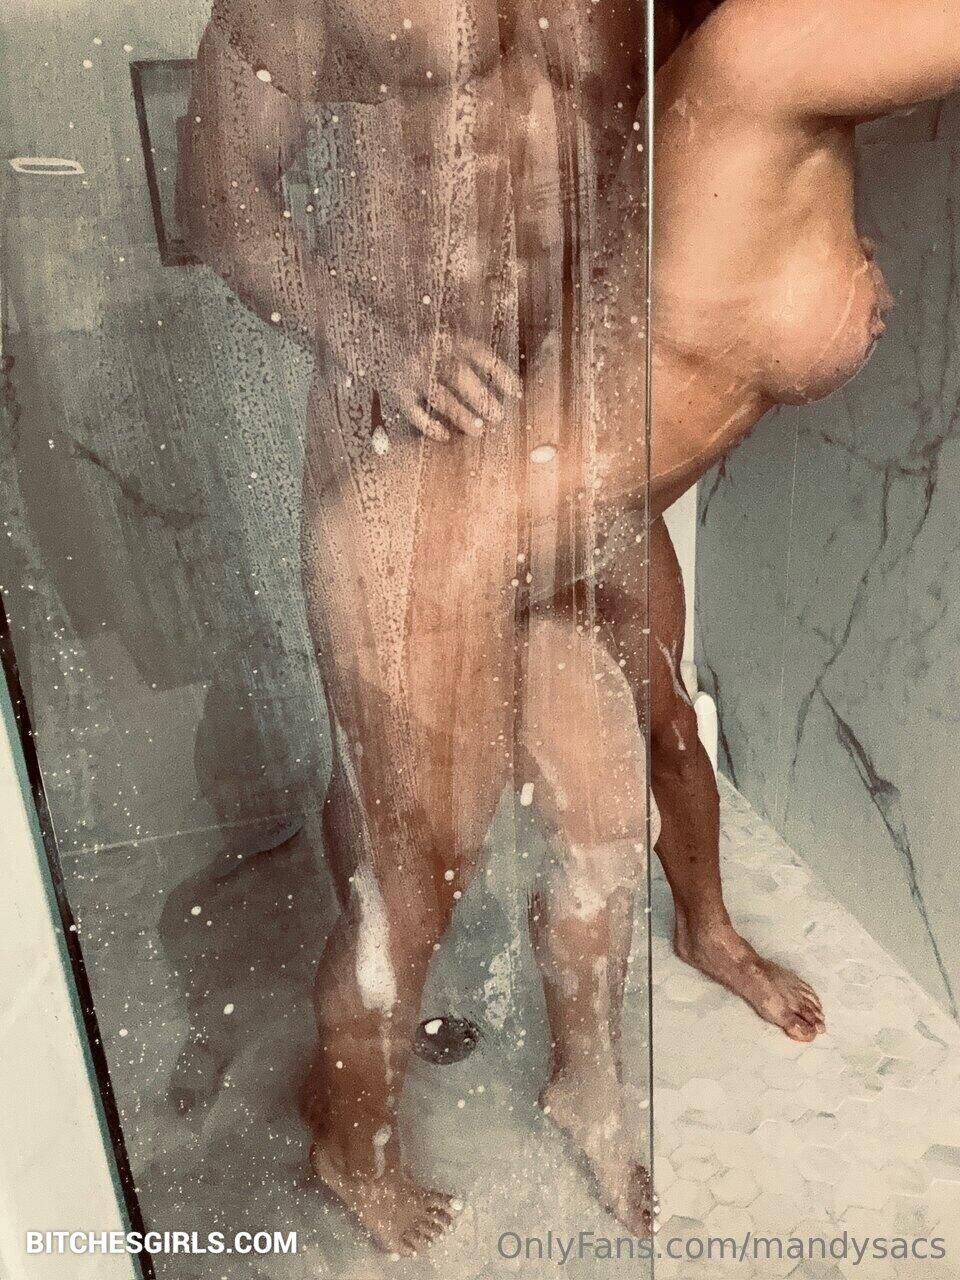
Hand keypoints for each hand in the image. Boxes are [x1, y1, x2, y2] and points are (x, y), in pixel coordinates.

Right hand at [394, 335, 520, 442]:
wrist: (388, 338)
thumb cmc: (436, 351)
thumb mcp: (457, 345)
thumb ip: (481, 362)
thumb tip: (517, 392)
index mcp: (450, 339)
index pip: (480, 354)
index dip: (500, 374)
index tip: (517, 393)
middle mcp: (431, 352)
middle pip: (459, 375)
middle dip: (480, 397)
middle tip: (498, 416)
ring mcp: (414, 372)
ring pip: (439, 396)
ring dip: (460, 415)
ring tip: (478, 431)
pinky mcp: (400, 390)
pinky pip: (414, 410)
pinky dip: (428, 425)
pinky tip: (444, 436)